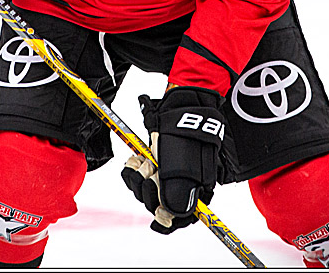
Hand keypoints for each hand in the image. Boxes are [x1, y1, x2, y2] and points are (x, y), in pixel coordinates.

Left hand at [120, 87, 224, 233]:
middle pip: (158, 204)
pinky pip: (135, 176)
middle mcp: (179, 185)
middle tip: (151, 171)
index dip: (167, 220)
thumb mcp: (184, 168)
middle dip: (149, 190)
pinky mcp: (151, 163)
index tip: (158, 214)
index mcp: (194, 190)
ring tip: (145, 160)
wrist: (182, 110)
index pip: (181, 217)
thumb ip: (177, 194)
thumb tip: (168, 217)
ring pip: (144, 189)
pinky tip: (137, 158)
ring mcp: (164, 174)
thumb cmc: (187, 137)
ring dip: (140, 176)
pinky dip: (133, 169)